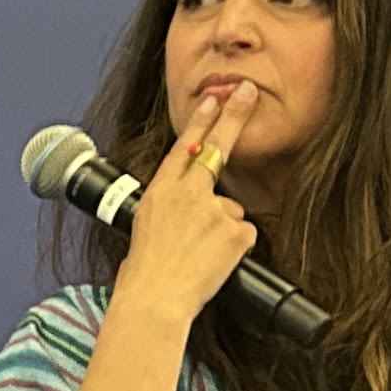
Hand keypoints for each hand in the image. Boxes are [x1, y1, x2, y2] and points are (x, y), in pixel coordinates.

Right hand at [103, 82, 262, 334]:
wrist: (154, 300)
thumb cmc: (143, 275)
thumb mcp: (144, 231)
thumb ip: (172, 210)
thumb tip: (196, 211)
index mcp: (159, 192)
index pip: (182, 148)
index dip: (199, 123)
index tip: (211, 101)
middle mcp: (187, 193)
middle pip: (215, 148)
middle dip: (232, 116)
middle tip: (246, 90)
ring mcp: (214, 210)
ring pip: (230, 211)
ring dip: (221, 230)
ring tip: (199, 257)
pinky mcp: (236, 230)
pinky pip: (242, 235)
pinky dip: (233, 250)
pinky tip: (213, 265)